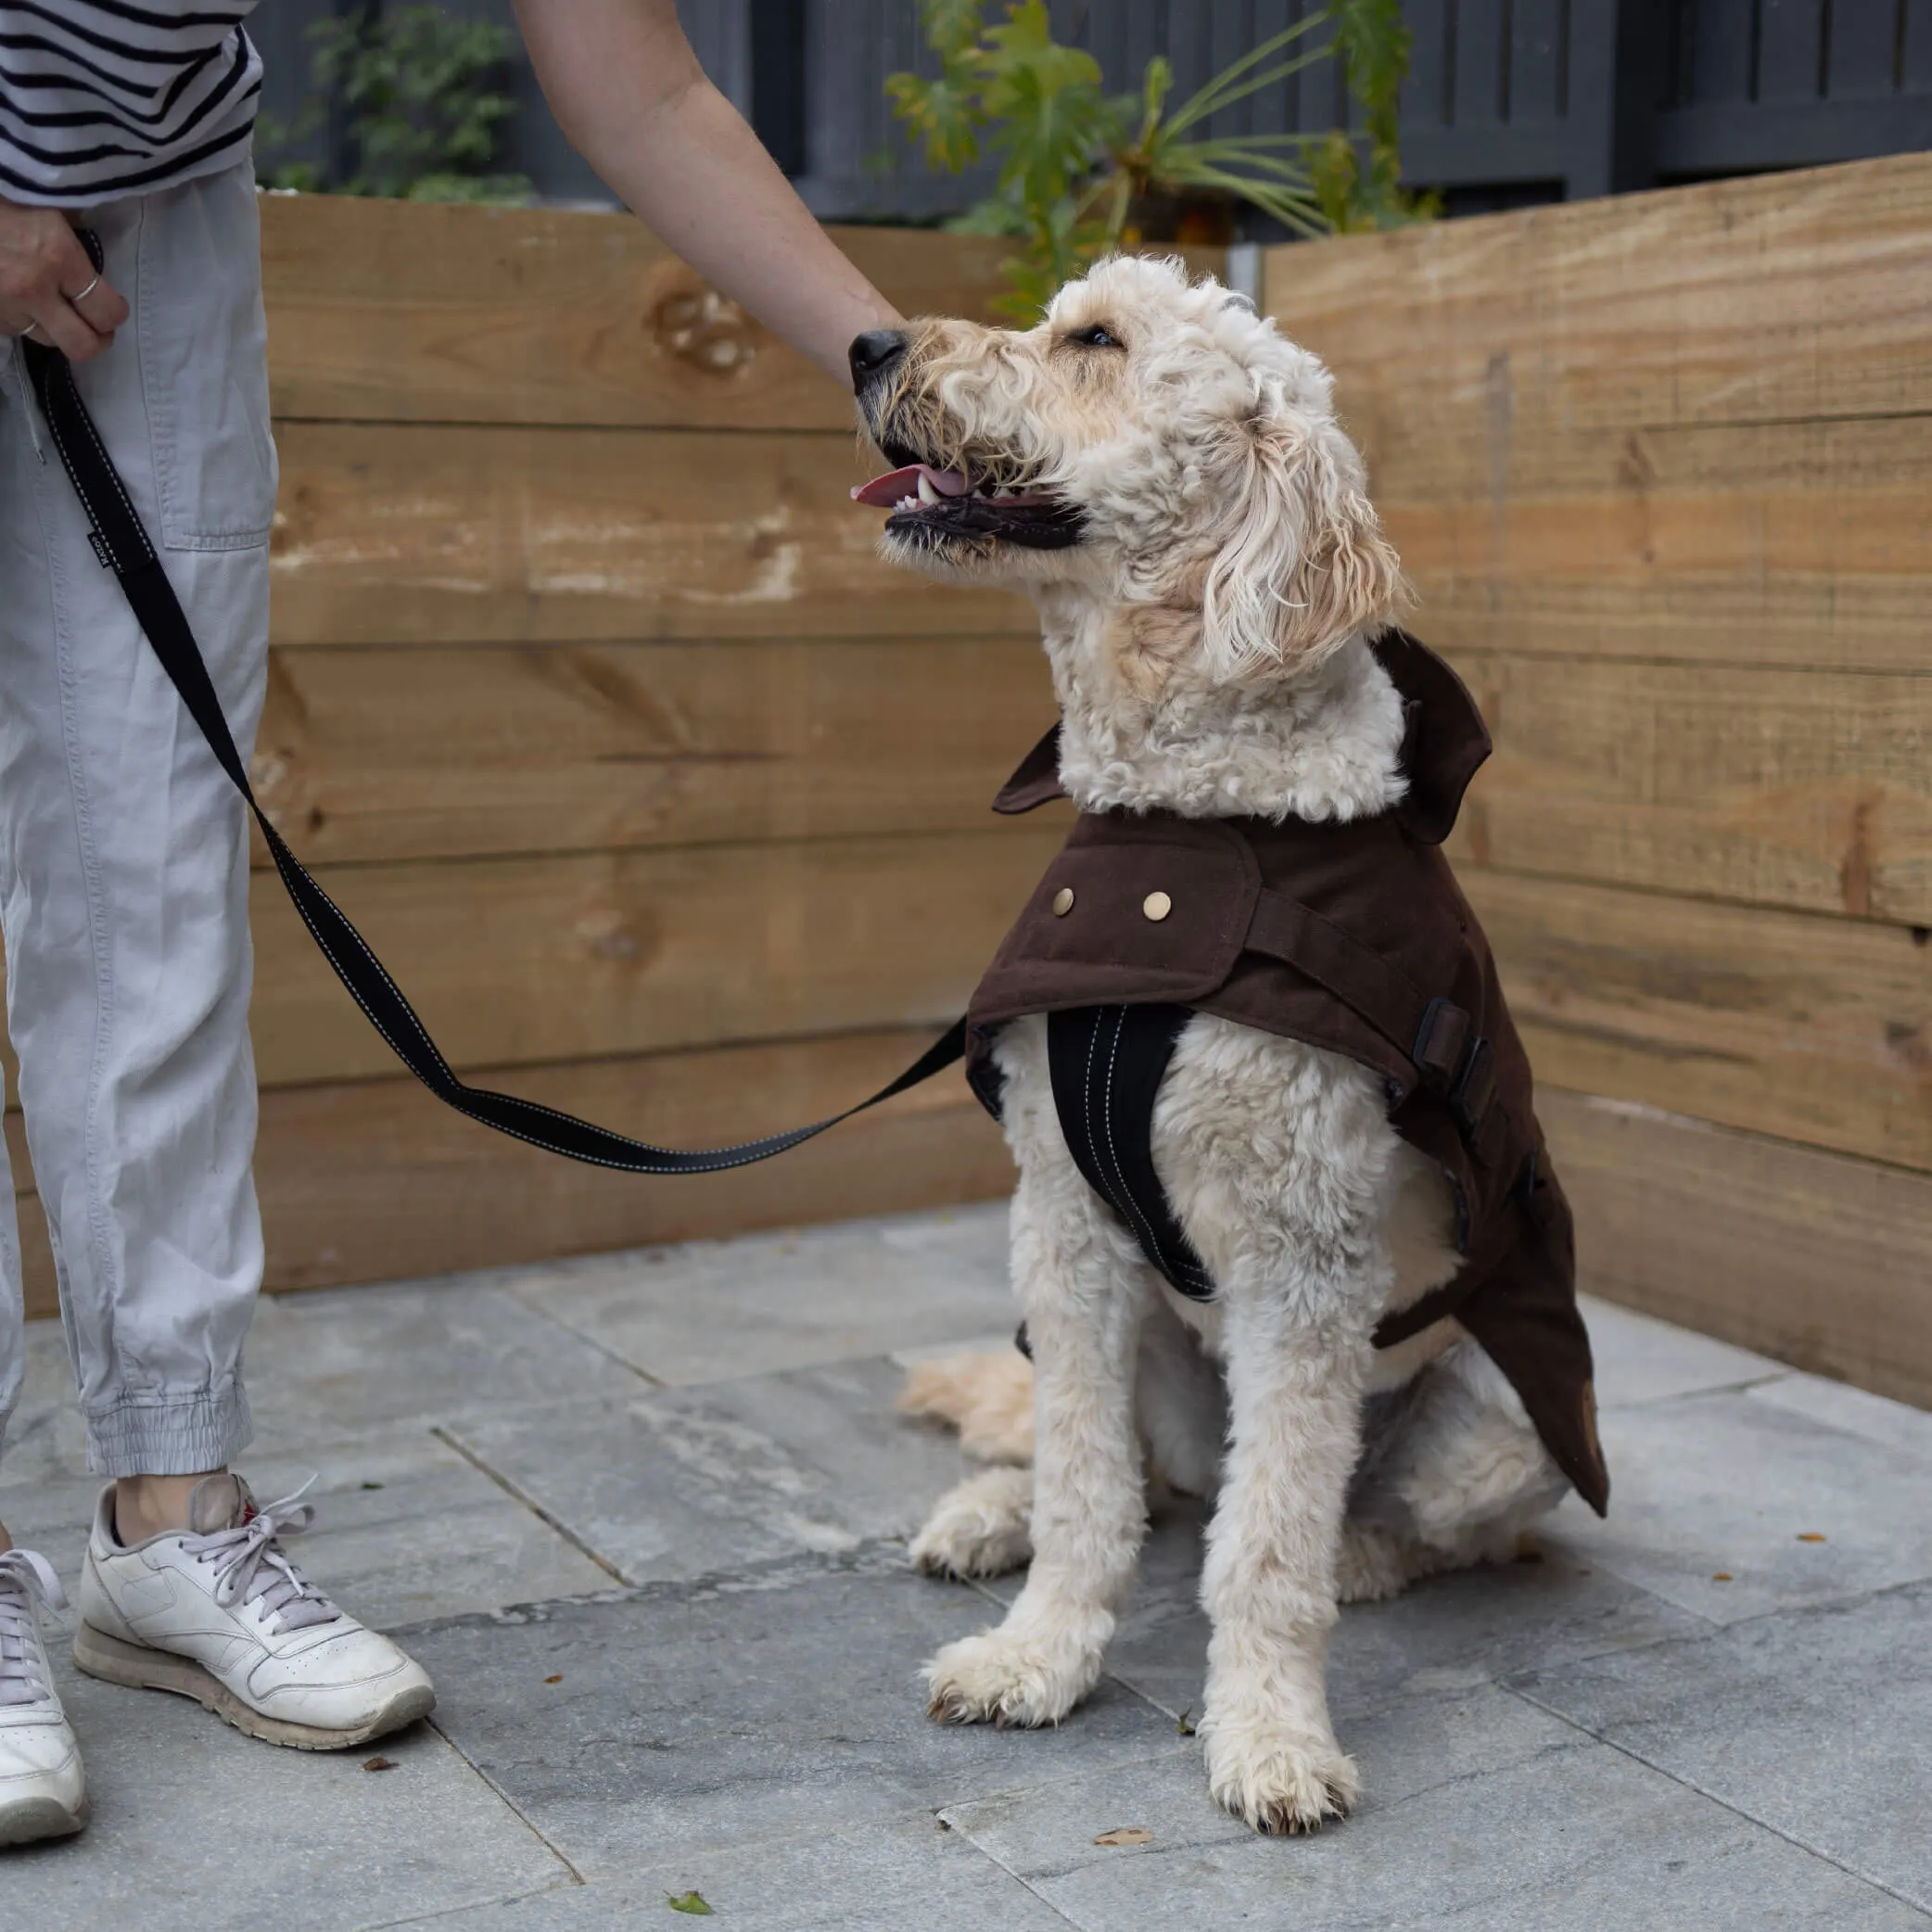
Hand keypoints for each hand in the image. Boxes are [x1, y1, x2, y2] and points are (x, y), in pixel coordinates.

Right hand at [0, 197, 128, 360]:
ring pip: (46, 339)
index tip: (112, 306)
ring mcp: (4, 305)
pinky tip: (17, 296)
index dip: (115, 313)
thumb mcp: (46, 205)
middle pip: (81, 346)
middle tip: (95, 326)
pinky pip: (14, 329)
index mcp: (58, 256)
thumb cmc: (2, 196)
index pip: (106, 311)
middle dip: (95, 339)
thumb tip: (94, 264)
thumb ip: (74, 238)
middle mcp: (33, 288)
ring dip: (53, 327)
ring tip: (50, 305)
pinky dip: (21, 318)